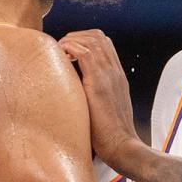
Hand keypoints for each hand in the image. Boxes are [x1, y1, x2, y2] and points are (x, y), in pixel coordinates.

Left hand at [58, 30, 142, 168]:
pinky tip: (61, 58)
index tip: (70, 50)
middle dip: (76, 36)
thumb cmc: (109, 134)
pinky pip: (84, 53)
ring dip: (71, 40)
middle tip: (61, 48)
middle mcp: (115, 71)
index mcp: (118, 75)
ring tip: (59, 52)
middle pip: (98, 36)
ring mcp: (109, 75)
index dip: (85, 40)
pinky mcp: (99, 82)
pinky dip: (70, 49)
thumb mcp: (105, 108)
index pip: (105, 43)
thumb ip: (95, 96)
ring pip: (91, 40)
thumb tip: (74, 93)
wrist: (122, 145)